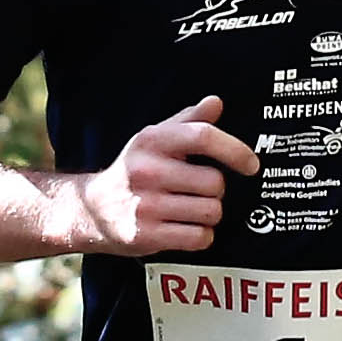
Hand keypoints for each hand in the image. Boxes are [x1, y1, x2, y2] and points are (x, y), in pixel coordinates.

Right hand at [67, 98, 257, 254]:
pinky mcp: (146, 234)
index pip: (203, 137)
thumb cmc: (131, 171)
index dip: (235, 150)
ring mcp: (145, 204)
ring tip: (190, 210)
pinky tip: (185, 228)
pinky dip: (200, 236)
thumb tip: (215, 103)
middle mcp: (147, 170)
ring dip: (209, 214)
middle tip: (199, 192)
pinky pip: (198, 237)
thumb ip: (188, 121)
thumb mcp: (154, 139)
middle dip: (216, 191)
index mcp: (152, 141)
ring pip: (211, 212)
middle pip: (215, 183)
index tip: (251, 164)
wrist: (91, 209)